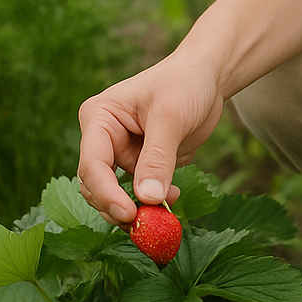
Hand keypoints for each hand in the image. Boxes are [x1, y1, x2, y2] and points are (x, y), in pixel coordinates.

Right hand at [77, 56, 224, 226]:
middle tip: (148, 224)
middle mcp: (103, 138)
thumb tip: (147, 199)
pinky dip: (153, 200)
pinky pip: (140, 191)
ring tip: (166, 209)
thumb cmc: (185, 83)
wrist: (208, 76)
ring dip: (139, 207)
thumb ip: (158, 158)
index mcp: (98, 118)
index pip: (92, 164)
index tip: (129, 214)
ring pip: (118, 193)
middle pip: (98, 185)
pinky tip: (173, 196)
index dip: (107, 193)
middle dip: (119, 206)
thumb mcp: (171, 117)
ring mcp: (121, 152)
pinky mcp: (141, 162)